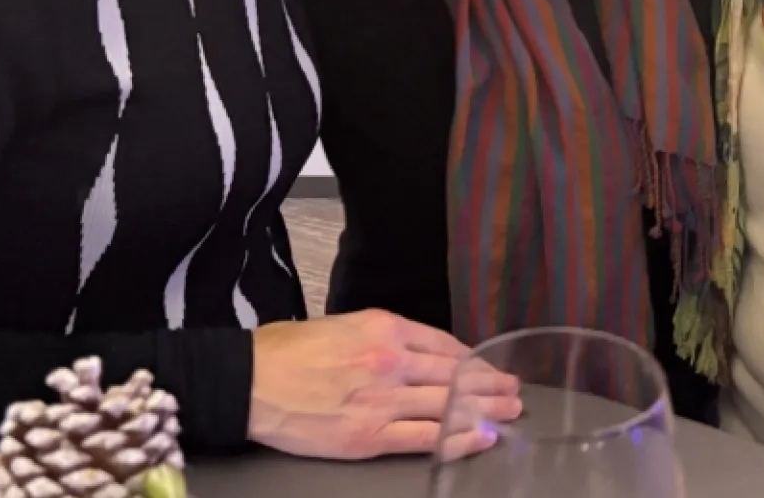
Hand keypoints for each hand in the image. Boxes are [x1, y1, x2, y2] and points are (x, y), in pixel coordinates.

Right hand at [247, 310, 522, 460]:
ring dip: (486, 411)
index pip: (444, 344)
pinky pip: (427, 438)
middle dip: (490, 385)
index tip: (489, 367)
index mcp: (384, 328)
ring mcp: (382, 400)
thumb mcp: (342, 325)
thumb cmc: (287, 351)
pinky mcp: (369, 435)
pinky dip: (459, 439)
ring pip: (448, 406)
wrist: (249, 381)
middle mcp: (390, 361)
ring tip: (510, 414)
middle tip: (514, 391)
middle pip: (455, 375)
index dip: (473, 360)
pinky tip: (480, 438)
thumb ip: (384, 337)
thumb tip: (418, 353)